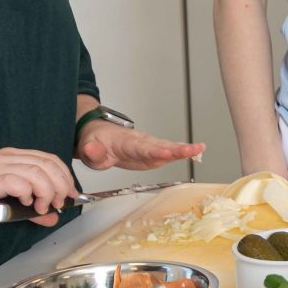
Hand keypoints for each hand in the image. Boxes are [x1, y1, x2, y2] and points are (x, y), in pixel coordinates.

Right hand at [0, 148, 79, 228]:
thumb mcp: (5, 204)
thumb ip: (29, 208)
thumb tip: (52, 217)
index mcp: (11, 157)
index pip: (49, 159)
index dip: (65, 176)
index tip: (71, 194)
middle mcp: (4, 158)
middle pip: (47, 164)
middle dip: (61, 185)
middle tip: (60, 203)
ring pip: (35, 171)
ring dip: (47, 191)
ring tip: (44, 207)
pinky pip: (15, 181)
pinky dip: (28, 192)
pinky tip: (28, 203)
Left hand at [77, 121, 204, 171]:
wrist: (99, 134)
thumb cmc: (95, 141)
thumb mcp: (87, 148)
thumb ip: (92, 152)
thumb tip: (92, 150)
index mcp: (125, 142)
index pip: (142, 148)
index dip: (155, 151)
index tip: (168, 152)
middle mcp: (140, 141)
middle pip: (160, 145)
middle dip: (177, 148)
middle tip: (194, 149)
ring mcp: (148, 145)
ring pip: (167, 146)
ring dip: (184, 149)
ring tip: (200, 149)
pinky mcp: (153, 151)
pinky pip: (169, 150)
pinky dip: (183, 151)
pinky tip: (197, 151)